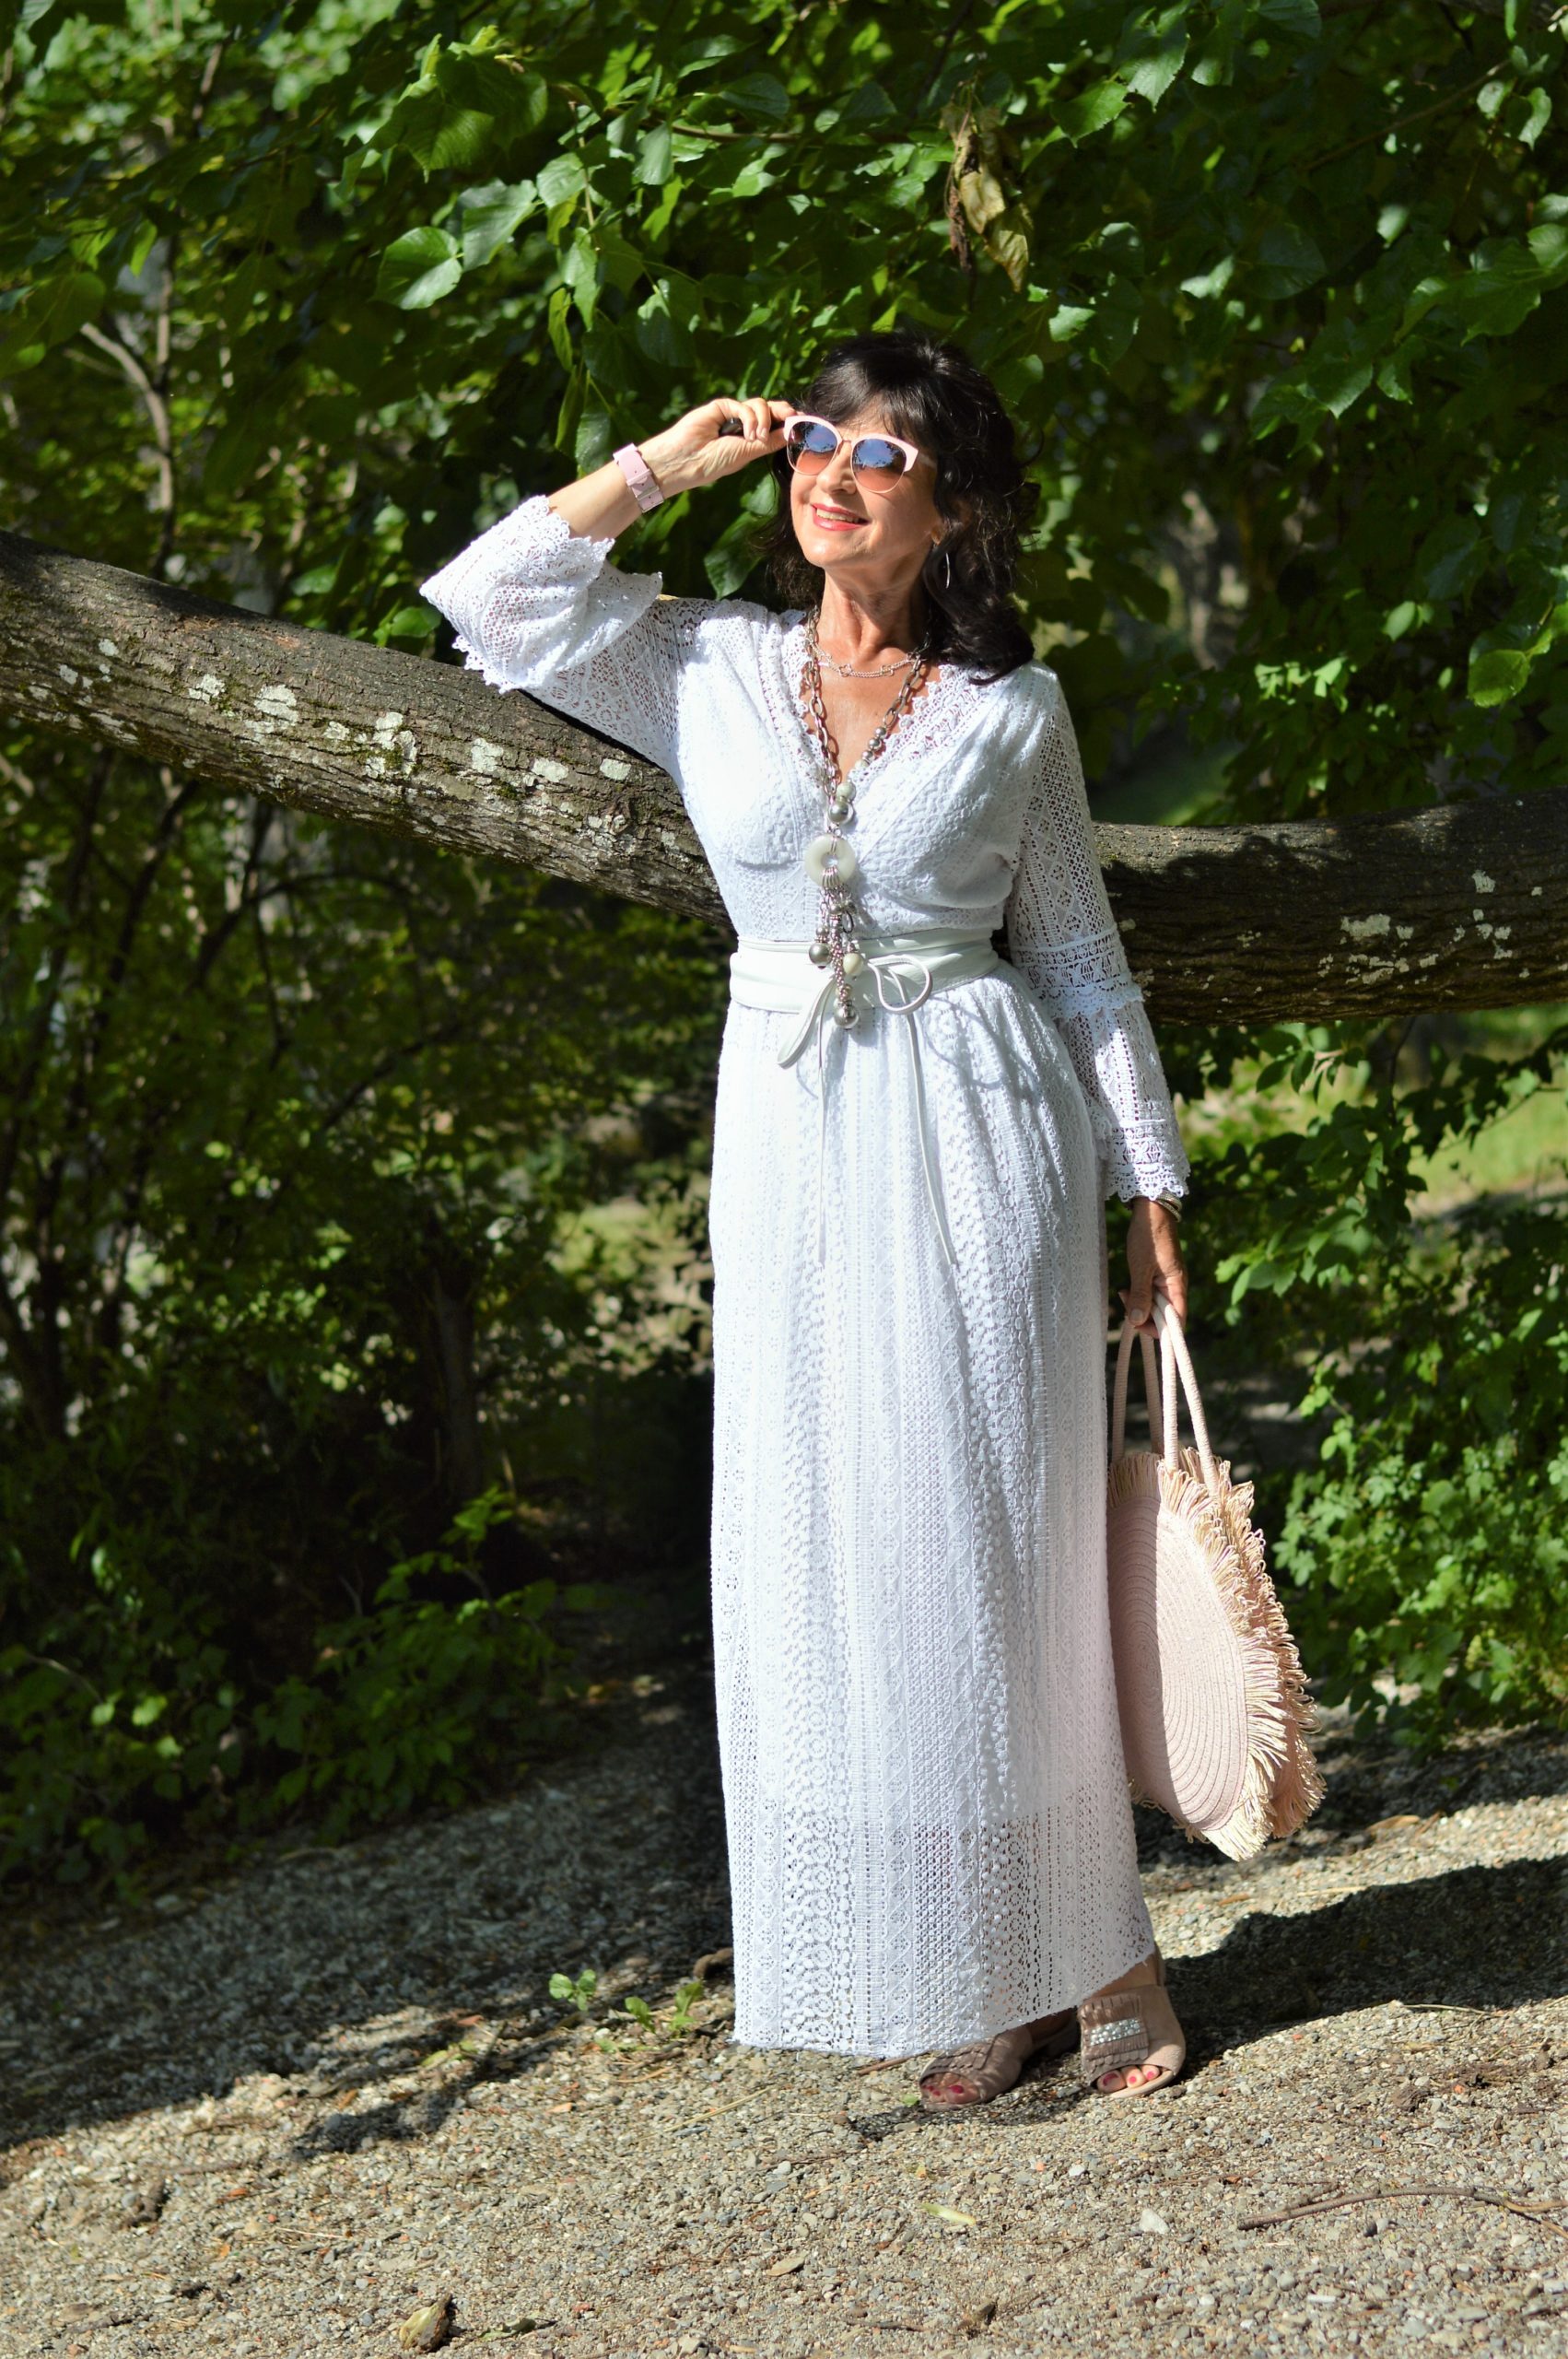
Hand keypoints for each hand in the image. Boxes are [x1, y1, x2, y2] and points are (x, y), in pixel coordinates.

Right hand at [639, 395, 793, 497]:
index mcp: (751, 439)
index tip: (806, 422)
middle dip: (784, 412)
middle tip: (794, 416)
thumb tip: (793, 431)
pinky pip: (742, 405)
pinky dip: (748, 417)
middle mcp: (744, 425)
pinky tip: (747, 433)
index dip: (790, 422)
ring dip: (762, 419)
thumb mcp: (748, 453)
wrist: (687, 460)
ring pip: (759, 405)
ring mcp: (732, 415)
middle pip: (770, 410)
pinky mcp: (721, 407)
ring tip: (756, 437)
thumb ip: (769, 441)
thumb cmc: (713, 463)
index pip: (775, 425)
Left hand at [1120, 1199, 1187, 1335]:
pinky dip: (1139, 1295)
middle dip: (1145, 1316)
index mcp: (1178, 1287)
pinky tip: (1126, 1289)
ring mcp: (1167, 1281)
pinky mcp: (1158, 1276)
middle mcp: (1176, 1287)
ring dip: (1139, 1305)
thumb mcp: (1141, 1268)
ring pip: (1156, 1305)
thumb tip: (1137, 1320)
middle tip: (1125, 1304)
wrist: (1151, 1211)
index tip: (1138, 1324)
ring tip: (1123, 1293)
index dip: (1161, 1330)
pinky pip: (1151, 1294)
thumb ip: (1140, 1295)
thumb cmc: (1149, 1237)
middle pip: (1165, 1316)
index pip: (1177, 1321)